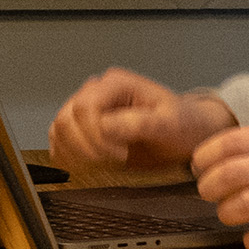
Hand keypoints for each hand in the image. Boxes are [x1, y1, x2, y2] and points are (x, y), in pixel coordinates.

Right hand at [46, 70, 236, 179]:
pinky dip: (69, 156)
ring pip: (59, 128)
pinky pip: (60, 140)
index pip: (85, 106)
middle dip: (86, 146)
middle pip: (67, 117)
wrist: (189, 133)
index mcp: (116, 84)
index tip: (120, 153)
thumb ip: (139, 123)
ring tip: (104, 162)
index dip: (96, 135)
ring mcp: (89, 109)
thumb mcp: (170, 123)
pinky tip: (90, 164)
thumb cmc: (183, 124)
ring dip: (76, 153)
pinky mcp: (84, 128)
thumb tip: (106, 127)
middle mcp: (98, 92)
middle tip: (113, 160)